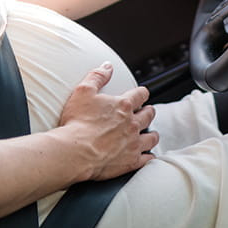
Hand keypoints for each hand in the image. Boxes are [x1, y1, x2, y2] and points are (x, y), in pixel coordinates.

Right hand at [58, 63, 158, 180]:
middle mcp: (133, 123)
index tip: (142, 94)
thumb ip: (97, 76)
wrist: (75, 151)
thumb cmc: (77, 122)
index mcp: (123, 105)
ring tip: (150, 134)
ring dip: (152, 134)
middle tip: (146, 112)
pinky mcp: (131, 161)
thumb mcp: (83, 91)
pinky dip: (149, 156)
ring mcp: (134, 143)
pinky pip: (148, 159)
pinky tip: (147, 156)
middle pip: (149, 115)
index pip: (140, 94)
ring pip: (152, 137)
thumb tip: (107, 66)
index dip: (142, 93)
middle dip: (148, 112)